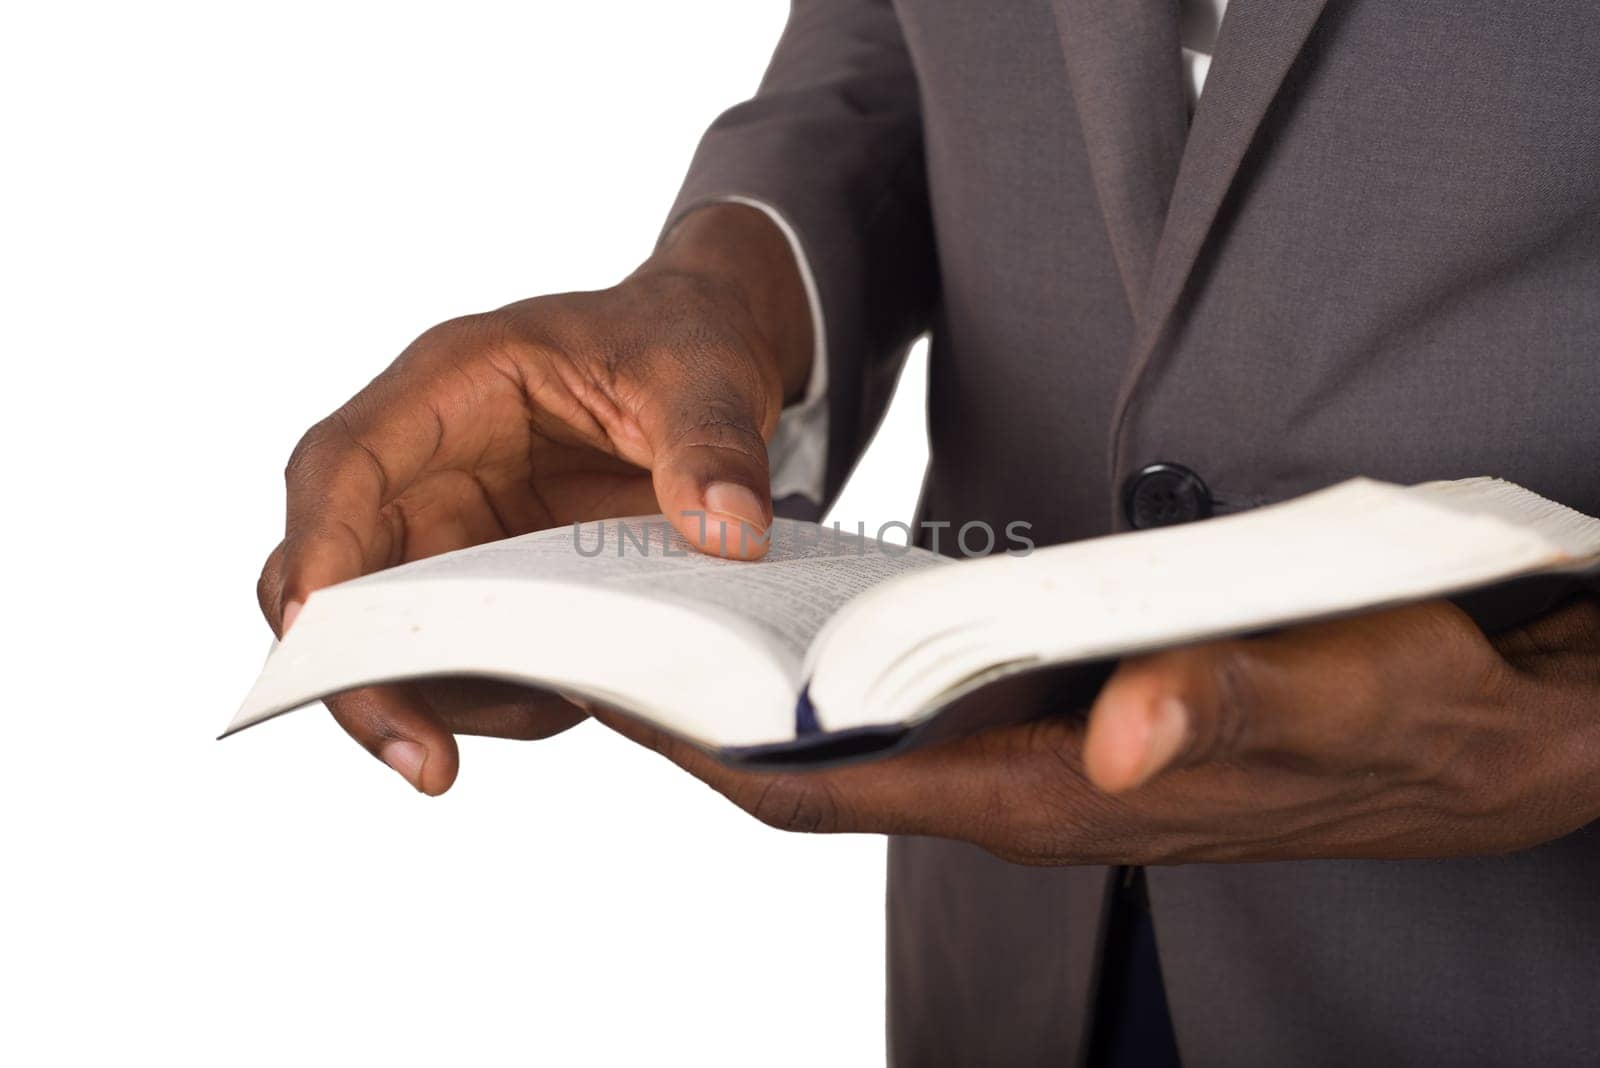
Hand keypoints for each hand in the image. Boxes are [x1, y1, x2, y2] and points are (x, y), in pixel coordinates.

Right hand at [256, 204, 813, 793]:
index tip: (320, 634)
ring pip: (394, 635)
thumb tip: (730, 533)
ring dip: (447, 699)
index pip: (341, 467)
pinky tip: (586, 692)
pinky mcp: (492, 585)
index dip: (319, 551)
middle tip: (424, 767)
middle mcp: (426, 467)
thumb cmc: (682, 343)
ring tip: (563, 709)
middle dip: (361, 673)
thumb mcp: (706, 375)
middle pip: (339, 576)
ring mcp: (451, 532)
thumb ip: (712, 443)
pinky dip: (511, 697)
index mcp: (448, 384)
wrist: (709, 363)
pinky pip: (469, 661)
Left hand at [595, 597, 1599, 863]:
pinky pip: (929, 712)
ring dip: (778, 692)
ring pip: (870, 743)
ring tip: (694, 610)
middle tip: (624, 628)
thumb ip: (1224, 703)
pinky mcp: (1074, 729)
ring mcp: (1046, 765)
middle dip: (715, 716)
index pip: (839, 791)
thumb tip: (1119, 732)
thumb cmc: (1405, 713)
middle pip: (824, 772)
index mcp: (1056, 795)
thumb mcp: (1331, 691)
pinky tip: (830, 616)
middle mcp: (1030, 791)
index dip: (716, 750)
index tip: (622, 692)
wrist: (1473, 734)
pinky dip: (860, 673)